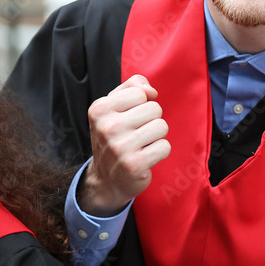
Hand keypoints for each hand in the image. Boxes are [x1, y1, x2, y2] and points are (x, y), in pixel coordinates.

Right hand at [78, 75, 170, 215]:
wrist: (106, 179)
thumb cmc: (114, 136)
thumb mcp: (114, 106)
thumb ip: (132, 86)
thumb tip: (151, 90)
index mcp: (99, 109)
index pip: (140, 92)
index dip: (141, 104)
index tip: (129, 118)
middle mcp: (107, 127)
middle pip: (154, 108)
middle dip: (151, 120)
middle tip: (136, 133)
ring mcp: (120, 147)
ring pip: (162, 126)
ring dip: (156, 136)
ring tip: (141, 144)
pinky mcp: (134, 165)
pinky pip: (165, 147)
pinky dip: (159, 152)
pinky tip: (145, 157)